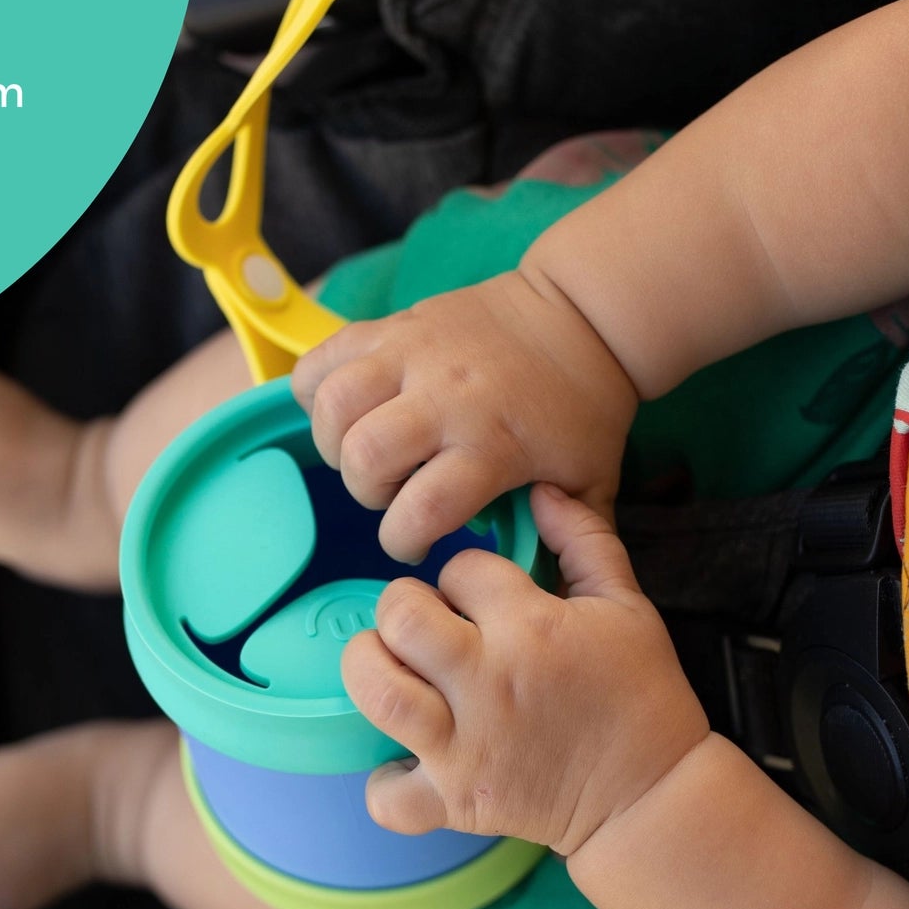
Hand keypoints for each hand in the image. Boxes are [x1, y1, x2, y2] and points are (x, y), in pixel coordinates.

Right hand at [291, 268, 637, 561]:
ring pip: (334, 403)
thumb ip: (570, 541)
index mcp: (493, 442)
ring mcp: (413, 353)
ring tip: (368, 451)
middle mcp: (446, 396)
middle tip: (394, 492)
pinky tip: (346, 411)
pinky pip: (322, 358)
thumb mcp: (592, 481)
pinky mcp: (393, 325)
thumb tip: (548, 594)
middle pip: (364, 456)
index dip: (404, 541)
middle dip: (367, 491)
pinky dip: (315, 390)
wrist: (581, 315)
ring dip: (337, 440)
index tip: (416, 543)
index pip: (420, 509)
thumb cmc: (582, 405)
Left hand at [341, 485, 709, 855]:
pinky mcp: (457, 802)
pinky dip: (385, 781)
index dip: (466, 574)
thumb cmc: (640, 693)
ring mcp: (467, 746)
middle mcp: (490, 682)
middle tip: (425, 623)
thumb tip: (539, 490)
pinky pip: (390, 797)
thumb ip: (583, 536)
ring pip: (378, 691)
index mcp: (532, 627)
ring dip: (372, 670)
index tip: (483, 597)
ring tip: (395, 668)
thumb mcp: (626, 603)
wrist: (654, 793)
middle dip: (403, 607)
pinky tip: (405, 756)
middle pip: (400, 617)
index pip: (461, 568)